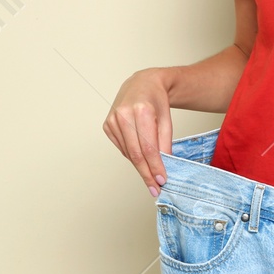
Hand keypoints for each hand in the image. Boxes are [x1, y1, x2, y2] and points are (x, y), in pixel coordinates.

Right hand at [102, 68, 173, 196]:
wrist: (142, 84)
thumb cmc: (156, 100)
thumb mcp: (167, 119)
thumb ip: (165, 142)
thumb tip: (163, 166)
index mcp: (141, 110)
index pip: (148, 147)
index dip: (155, 167)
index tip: (161, 180)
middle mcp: (123, 115)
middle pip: (135, 154)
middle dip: (146, 174)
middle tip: (154, 189)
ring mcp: (112, 120)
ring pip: (127, 153)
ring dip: (139, 167)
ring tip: (150, 176)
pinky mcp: (107, 125)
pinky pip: (122, 147)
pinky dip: (132, 156)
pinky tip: (140, 157)